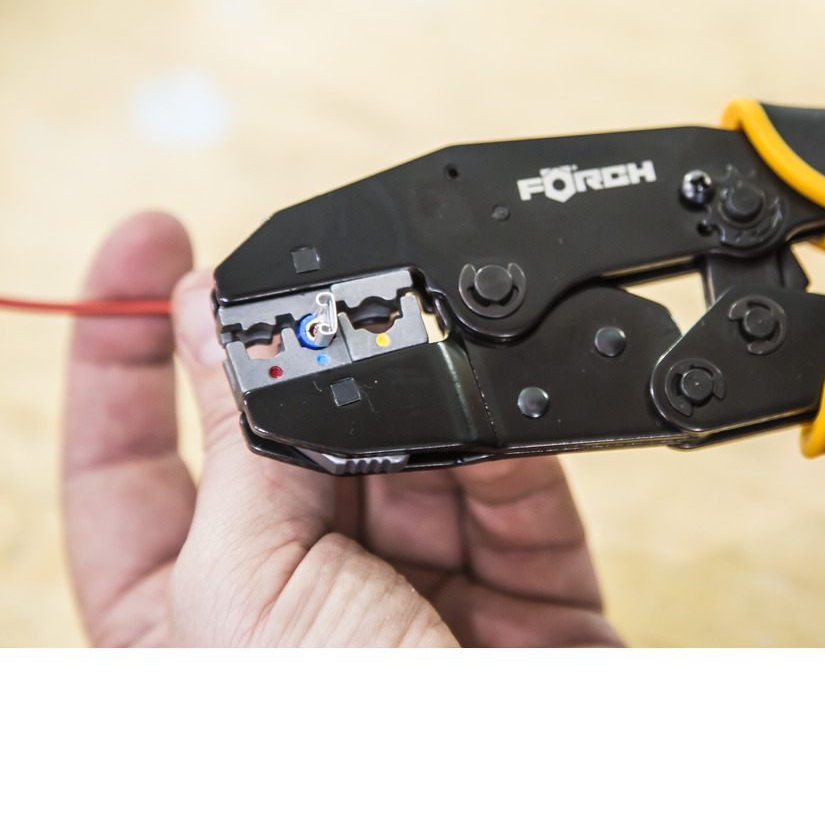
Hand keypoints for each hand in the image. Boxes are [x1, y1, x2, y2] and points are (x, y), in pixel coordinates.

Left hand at [62, 212, 621, 646]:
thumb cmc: (349, 763)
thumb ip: (243, 454)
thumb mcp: (246, 597)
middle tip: (320, 286)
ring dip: (418, 406)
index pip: (127, 465)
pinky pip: (508, 487)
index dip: (124, 354)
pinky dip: (507, 450)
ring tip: (427, 366)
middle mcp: (297, 599)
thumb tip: (220, 331)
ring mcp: (411, 588)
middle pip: (285, 436)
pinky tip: (501, 421)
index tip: (149, 245)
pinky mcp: (516, 587)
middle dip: (305, 365)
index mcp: (190, 617)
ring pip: (404, 449)